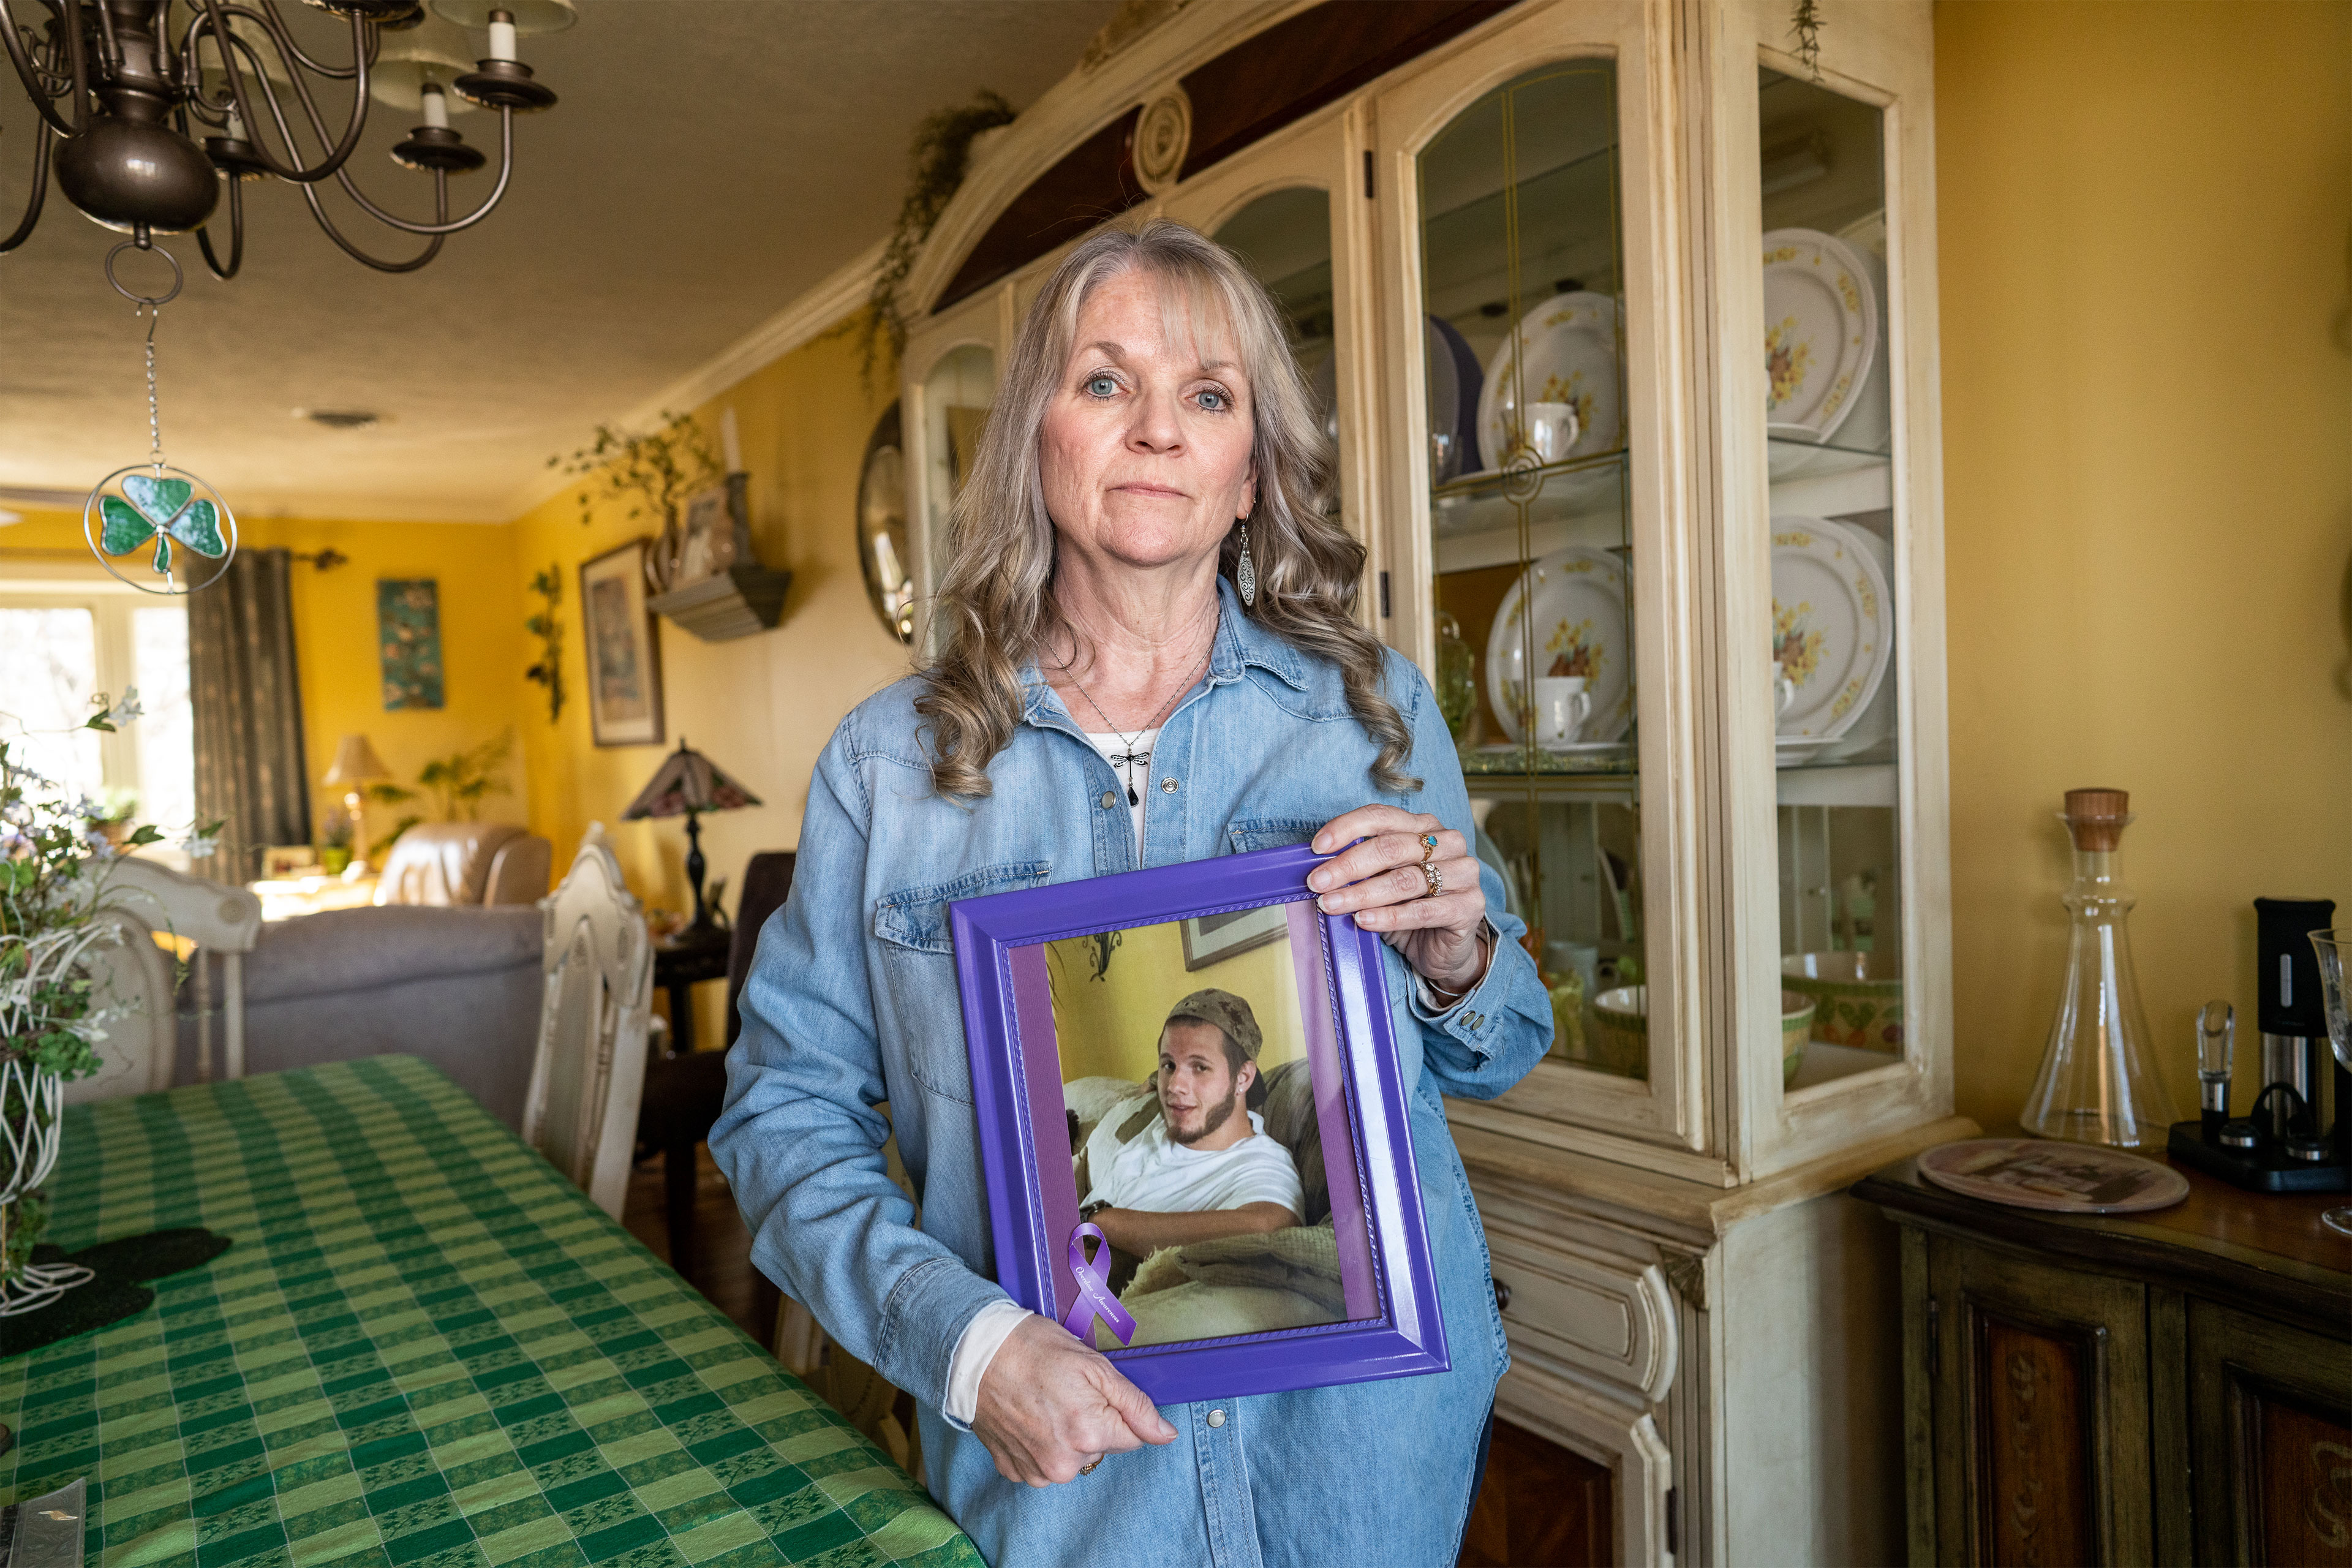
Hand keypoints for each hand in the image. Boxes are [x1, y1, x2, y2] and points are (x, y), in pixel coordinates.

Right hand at [972, 1313, 1176, 1485]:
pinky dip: (1040, 1444)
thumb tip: (1166, 1434)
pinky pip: (1043, 1464)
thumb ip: (1135, 1405)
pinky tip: (1027, 1418)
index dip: (1115, 1410)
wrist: (973, 1356)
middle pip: (1100, 1449)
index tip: (1092, 1391)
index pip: (1132, 1438)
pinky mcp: (1015, 1472)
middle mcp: (1065, 1463)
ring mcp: (1037, 1472)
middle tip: (1064, 1391)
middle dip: (1091, 1424)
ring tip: (1042, 1403)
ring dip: (1065, 1436)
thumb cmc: (1033, 1351)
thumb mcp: (1095, 1365)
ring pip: (1072, 1458)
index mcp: (1090, 1435)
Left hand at [1310, 805, 1489, 993]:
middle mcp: (1448, 843)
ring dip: (1362, 893)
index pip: (1382, 816)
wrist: (1444, 948)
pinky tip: (1363, 921)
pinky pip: (1423, 910)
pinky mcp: (1470, 906)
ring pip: (1405, 879)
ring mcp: (1464, 873)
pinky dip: (1388, 917)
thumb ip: (1360, 868)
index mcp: (1425, 826)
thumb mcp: (1382, 880)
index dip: (1346, 828)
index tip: (1317, 847)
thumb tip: (1317, 865)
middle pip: (1391, 847)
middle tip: (1318, 882)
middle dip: (1348, 865)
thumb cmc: (1409, 907)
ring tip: (1331, 904)